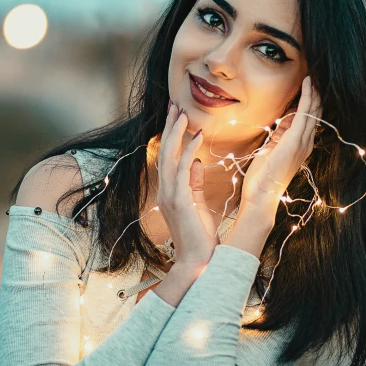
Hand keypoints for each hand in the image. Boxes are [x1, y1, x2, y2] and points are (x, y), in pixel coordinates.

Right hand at [155, 102, 218, 264]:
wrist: (198, 260)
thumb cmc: (200, 236)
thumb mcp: (199, 204)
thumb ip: (196, 183)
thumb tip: (198, 162)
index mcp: (169, 191)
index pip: (168, 157)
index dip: (172, 135)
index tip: (177, 116)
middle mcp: (165, 190)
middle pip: (165, 152)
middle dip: (170, 127)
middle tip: (174, 105)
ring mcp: (170, 195)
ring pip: (170, 157)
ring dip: (177, 134)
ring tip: (183, 113)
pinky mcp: (180, 200)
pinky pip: (183, 170)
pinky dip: (189, 151)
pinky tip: (196, 137)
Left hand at [239, 75, 321, 218]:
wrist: (261, 195)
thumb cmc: (262, 176)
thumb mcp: (271, 150)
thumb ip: (278, 136)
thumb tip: (282, 122)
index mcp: (300, 145)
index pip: (309, 118)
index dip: (309, 100)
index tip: (307, 83)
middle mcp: (305, 143)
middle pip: (316, 111)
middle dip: (315, 92)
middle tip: (314, 73)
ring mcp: (303, 142)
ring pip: (314, 109)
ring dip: (314, 90)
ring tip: (314, 73)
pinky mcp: (296, 140)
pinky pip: (305, 113)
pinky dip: (307, 96)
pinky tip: (307, 82)